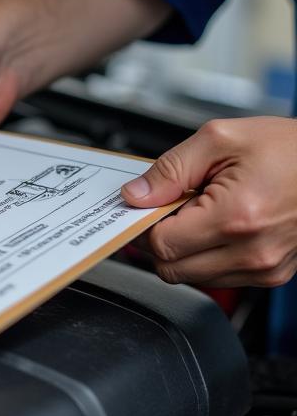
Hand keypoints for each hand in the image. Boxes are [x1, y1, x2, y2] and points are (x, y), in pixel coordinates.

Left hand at [122, 116, 296, 287]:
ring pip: (192, 276)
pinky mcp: (273, 274)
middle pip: (171, 268)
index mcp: (237, 217)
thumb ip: (169, 169)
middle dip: (160, 238)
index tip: (146, 206)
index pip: (161, 244)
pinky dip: (207, 255)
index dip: (144, 224)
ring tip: (203, 211)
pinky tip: (220, 224)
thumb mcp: (220, 139)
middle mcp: (253, 252)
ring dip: (184, 248)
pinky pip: (219, 276)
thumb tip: (134, 195)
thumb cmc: (289, 148)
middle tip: (172, 207)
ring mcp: (266, 268)